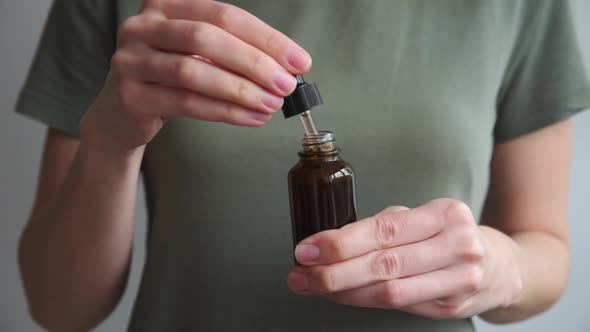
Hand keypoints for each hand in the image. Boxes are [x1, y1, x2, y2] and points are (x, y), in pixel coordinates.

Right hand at [81, 0, 310, 152]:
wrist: (122, 113)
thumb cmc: (170, 79)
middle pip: (206, 37)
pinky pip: (185, 103)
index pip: (222, 14)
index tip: (299, 61)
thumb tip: (287, 68)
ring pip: (193, 72)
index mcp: (165, 6)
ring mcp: (131, 60)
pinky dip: (224, 112)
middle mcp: (143, 26)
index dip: (265, 37)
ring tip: (271, 104)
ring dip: (240, 90)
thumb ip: (233, 53)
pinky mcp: (130, 95)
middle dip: (253, 62)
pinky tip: (251, 118)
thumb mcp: (197, 55)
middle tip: (286, 85)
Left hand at [287, 198, 523, 318]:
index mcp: (445, 215)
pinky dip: (363, 300)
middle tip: (300, 274)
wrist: (501, 267)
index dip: (341, 242)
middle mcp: (456, 246)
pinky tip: (342, 295)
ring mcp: (459, 280)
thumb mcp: (423, 217)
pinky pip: (399, 305)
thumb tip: (330, 241)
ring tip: (311, 286)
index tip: (307, 248)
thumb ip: (384, 227)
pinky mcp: (453, 307)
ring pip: (389, 291)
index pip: (384, 231)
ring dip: (343, 291)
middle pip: (383, 264)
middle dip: (333, 271)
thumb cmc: (448, 235)